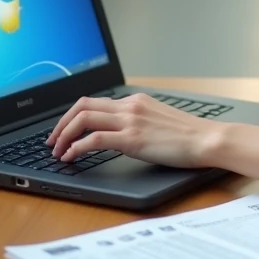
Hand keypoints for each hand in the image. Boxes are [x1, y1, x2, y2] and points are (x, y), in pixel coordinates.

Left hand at [45, 93, 217, 167]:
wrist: (206, 139)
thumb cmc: (188, 136)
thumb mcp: (159, 120)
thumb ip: (138, 121)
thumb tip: (120, 133)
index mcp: (135, 101)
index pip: (94, 101)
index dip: (72, 116)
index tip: (64, 130)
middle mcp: (130, 106)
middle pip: (82, 106)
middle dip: (61, 124)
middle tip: (52, 141)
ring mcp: (130, 121)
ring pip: (83, 119)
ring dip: (64, 135)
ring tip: (57, 151)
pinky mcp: (132, 138)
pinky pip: (94, 139)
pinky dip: (76, 147)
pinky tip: (71, 157)